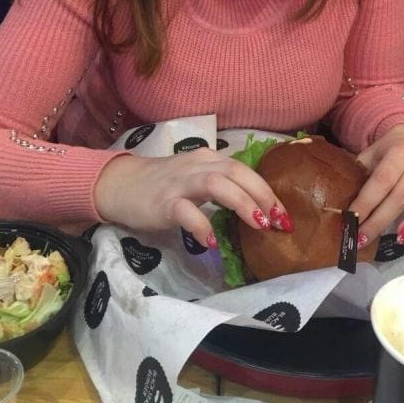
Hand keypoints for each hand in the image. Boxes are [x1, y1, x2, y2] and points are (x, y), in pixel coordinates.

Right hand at [93, 148, 292, 247]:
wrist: (120, 185)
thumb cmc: (163, 185)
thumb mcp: (196, 179)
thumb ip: (222, 186)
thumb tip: (256, 207)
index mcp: (209, 159)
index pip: (244, 170)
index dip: (267, 191)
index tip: (284, 215)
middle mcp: (197, 165)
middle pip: (237, 172)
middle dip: (262, 195)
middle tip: (278, 222)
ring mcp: (180, 183)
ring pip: (217, 184)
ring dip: (241, 203)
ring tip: (258, 225)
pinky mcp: (163, 202)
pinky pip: (186, 211)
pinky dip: (202, 226)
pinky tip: (212, 242)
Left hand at [349, 124, 403, 248]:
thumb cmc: (387, 152)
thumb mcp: (370, 155)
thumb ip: (357, 172)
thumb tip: (335, 197)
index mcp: (397, 152)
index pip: (380, 181)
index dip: (366, 201)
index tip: (351, 220)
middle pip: (400, 195)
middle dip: (380, 219)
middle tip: (362, 239)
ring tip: (402, 237)